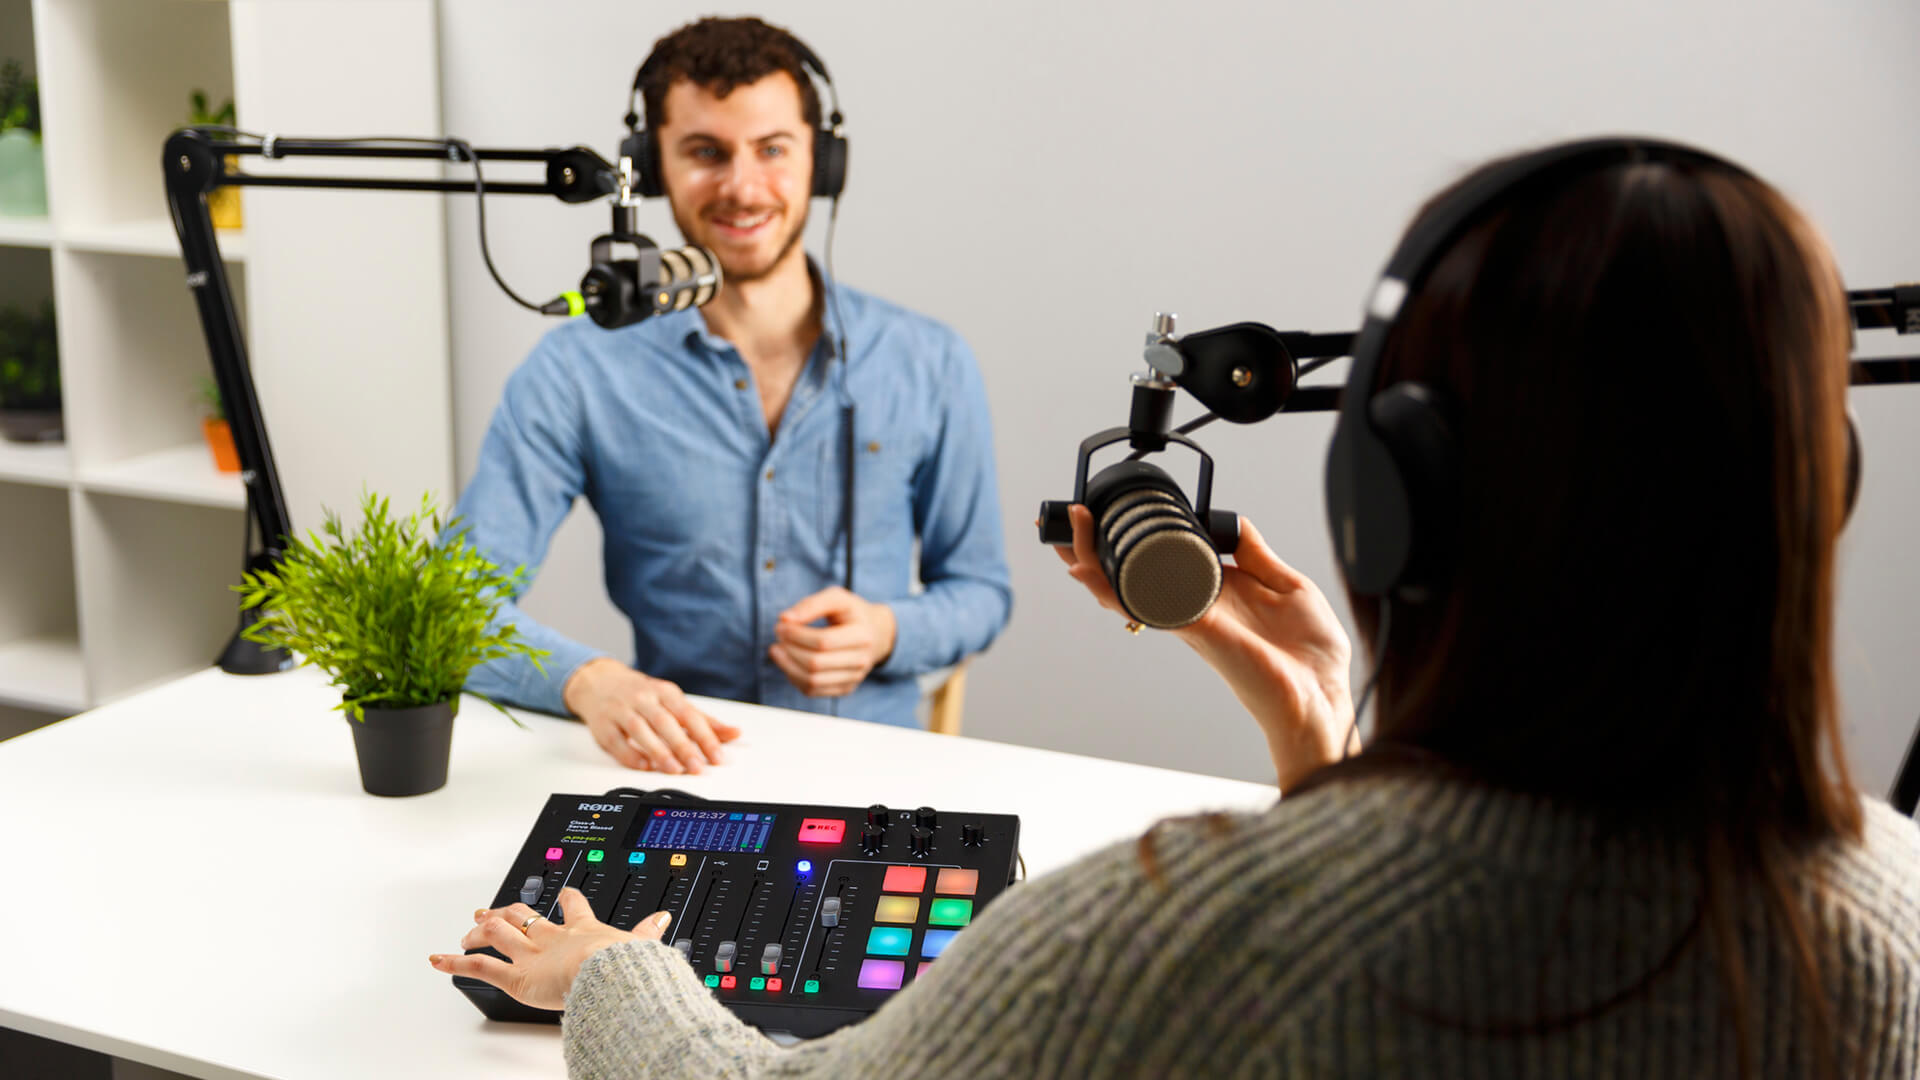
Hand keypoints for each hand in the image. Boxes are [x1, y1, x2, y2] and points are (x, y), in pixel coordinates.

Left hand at [428, 888, 670, 1010]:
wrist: (607, 972)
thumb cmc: (621, 961)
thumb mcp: (638, 944)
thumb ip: (648, 931)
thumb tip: (664, 917)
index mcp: (582, 929)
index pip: (572, 907)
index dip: (566, 898)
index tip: (562, 892)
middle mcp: (551, 938)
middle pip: (523, 917)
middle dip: (506, 912)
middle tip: (492, 910)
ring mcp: (530, 954)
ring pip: (497, 936)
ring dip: (478, 933)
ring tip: (465, 932)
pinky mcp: (515, 975)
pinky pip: (479, 967)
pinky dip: (454, 964)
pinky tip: (436, 960)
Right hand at [562, 658, 740, 773]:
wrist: (599, 682)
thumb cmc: (642, 694)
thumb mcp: (673, 701)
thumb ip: (703, 720)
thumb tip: (734, 733)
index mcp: (665, 692)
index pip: (689, 715)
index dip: (705, 736)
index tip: (718, 756)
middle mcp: (643, 698)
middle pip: (666, 722)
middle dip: (684, 746)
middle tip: (698, 767)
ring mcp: (621, 710)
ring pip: (641, 730)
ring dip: (659, 751)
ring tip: (674, 769)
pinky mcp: (602, 724)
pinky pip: (617, 740)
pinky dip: (630, 754)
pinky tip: (644, 766)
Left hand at [770, 587, 896, 696]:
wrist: (875, 634)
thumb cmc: (851, 613)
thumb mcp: (837, 598)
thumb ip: (811, 604)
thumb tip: (785, 619)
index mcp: (862, 636)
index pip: (823, 641)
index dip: (797, 634)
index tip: (781, 625)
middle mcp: (861, 661)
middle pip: (815, 663)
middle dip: (790, 649)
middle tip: (779, 635)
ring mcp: (854, 678)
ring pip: (812, 681)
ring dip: (787, 666)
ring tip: (777, 649)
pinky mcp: (845, 689)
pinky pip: (813, 690)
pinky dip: (794, 677)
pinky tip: (788, 662)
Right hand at [1055, 504, 1354, 789]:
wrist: (1323, 692)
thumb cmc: (1308, 654)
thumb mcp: (1287, 584)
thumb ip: (1256, 551)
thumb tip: (1233, 521)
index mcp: (1215, 592)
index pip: (1162, 562)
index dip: (1133, 541)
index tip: (1111, 516)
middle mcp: (1194, 605)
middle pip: (1129, 575)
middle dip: (1091, 551)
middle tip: (1068, 520)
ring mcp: (1190, 619)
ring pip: (1125, 589)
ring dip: (1090, 561)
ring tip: (1068, 532)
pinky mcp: (1195, 629)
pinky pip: (1145, 605)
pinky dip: (1113, 588)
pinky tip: (1089, 571)